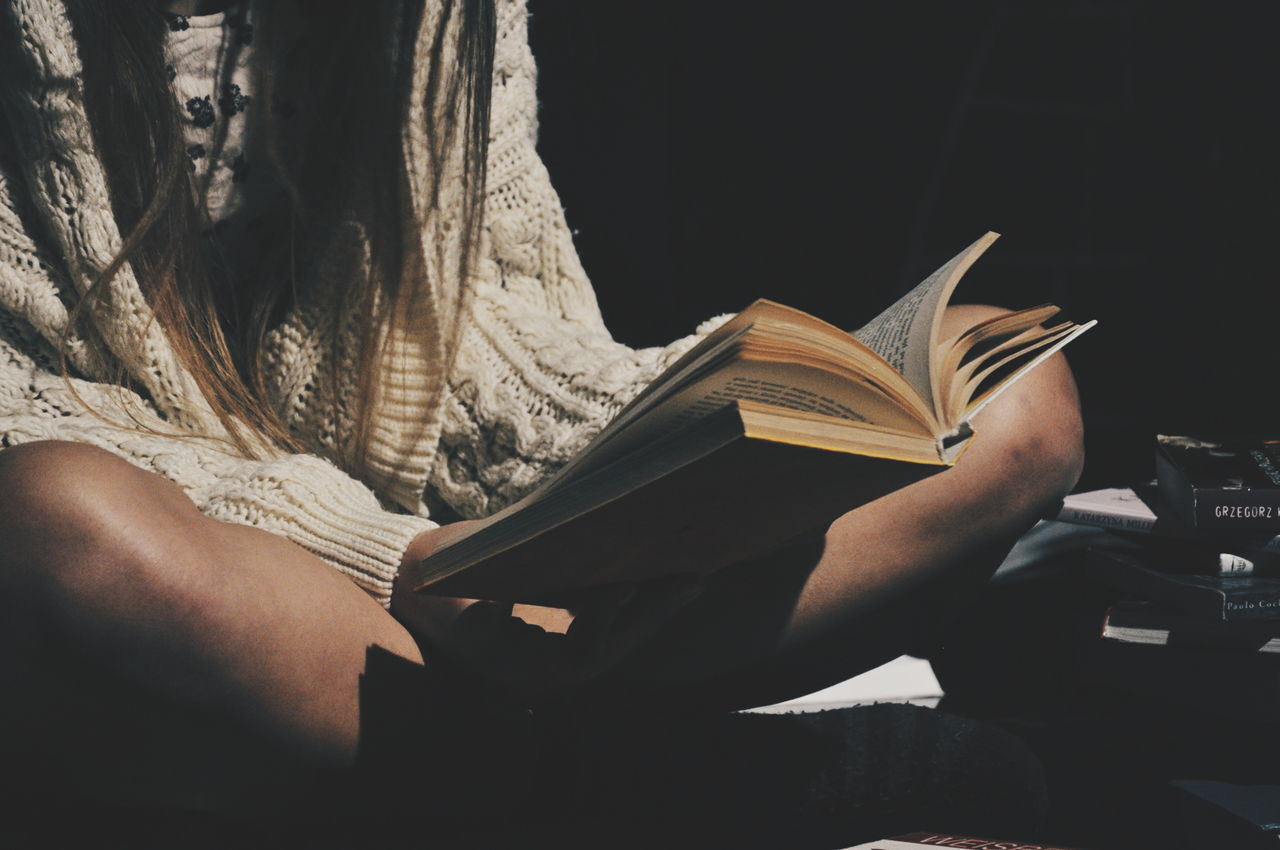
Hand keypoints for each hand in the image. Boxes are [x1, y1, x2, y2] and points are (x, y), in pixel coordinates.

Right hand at [392, 524, 702, 706]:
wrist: (410, 582)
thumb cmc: (442, 572)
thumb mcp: (480, 571)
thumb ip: (530, 571)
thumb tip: (591, 547)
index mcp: (515, 668)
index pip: (582, 653)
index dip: (610, 619)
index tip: (632, 582)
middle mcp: (537, 678)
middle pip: (610, 650)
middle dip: (652, 615)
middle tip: (692, 581)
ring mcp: (546, 665)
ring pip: (612, 643)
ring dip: (650, 612)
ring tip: (689, 579)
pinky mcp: (552, 646)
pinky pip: (600, 632)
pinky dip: (626, 608)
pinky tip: (656, 580)